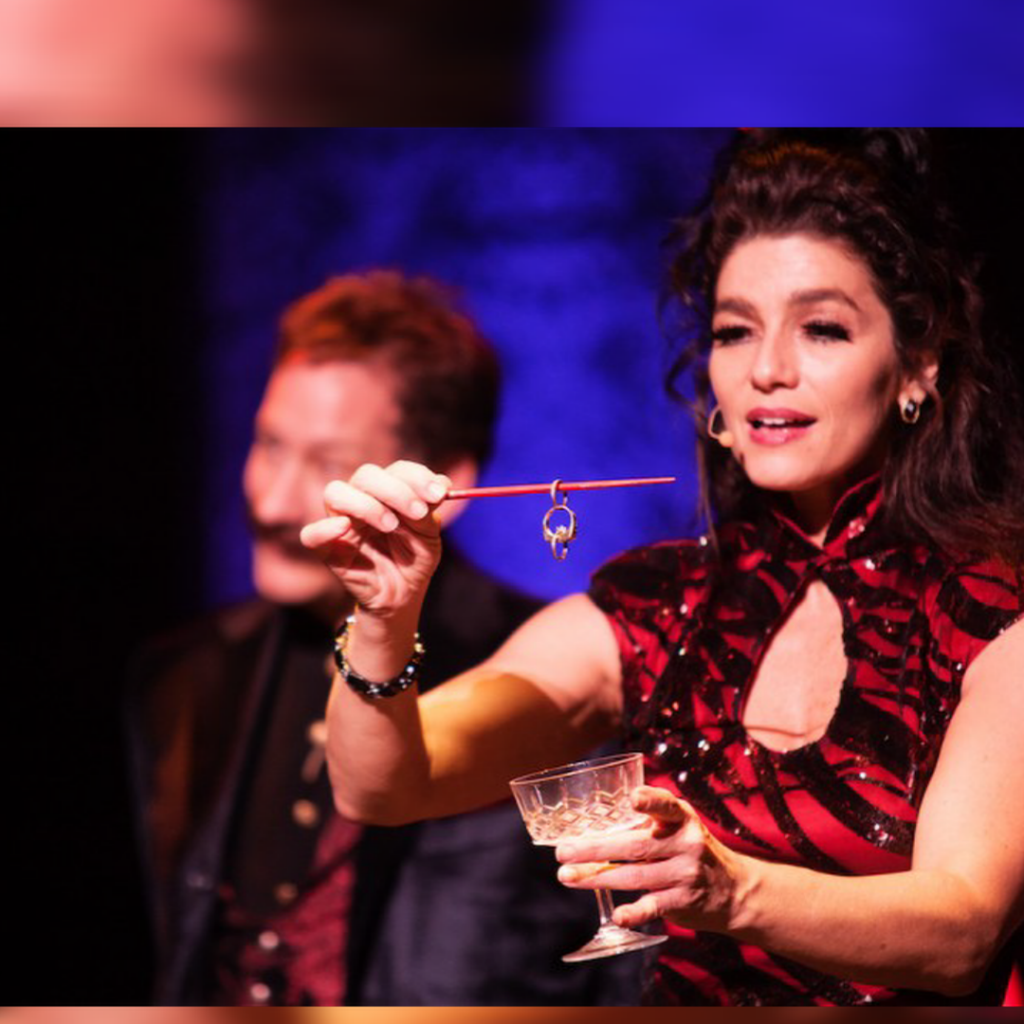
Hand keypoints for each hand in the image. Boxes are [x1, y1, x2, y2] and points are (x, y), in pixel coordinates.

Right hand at [300, 460, 449, 618]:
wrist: (404, 594)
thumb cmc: (414, 559)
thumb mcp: (429, 535)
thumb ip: (430, 509)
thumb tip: (441, 482)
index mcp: (387, 492)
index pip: (396, 470)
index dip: (417, 476)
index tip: (439, 493)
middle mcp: (361, 500)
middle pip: (365, 475)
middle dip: (395, 490)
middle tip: (417, 511)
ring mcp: (342, 522)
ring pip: (335, 492)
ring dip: (367, 504)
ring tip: (391, 526)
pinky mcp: (328, 549)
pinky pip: (311, 534)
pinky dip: (324, 528)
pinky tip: (345, 528)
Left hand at [554, 785, 742, 931]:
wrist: (733, 889)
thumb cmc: (691, 847)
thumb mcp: (678, 825)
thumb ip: (647, 819)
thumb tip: (594, 819)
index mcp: (681, 818)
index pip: (666, 806)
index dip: (650, 801)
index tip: (632, 798)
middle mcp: (685, 844)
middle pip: (634, 846)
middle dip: (594, 849)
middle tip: (563, 851)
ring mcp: (684, 874)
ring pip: (634, 876)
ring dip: (597, 877)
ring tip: (567, 877)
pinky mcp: (682, 902)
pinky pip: (653, 907)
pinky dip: (634, 913)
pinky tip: (616, 915)